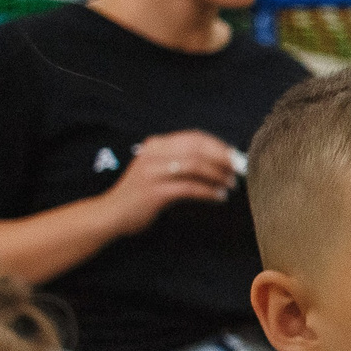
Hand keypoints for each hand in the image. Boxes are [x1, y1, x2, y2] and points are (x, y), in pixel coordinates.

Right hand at [96, 130, 238, 234]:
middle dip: (223, 159)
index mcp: (155, 145)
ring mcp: (152, 172)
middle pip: (198, 149)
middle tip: (239, 171)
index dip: (219, 146)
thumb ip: (181, 161)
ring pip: (195, 166)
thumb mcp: (158, 169)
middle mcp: (153, 154)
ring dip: (218, 175)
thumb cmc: (142, 193)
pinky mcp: (154, 192)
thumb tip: (222, 160)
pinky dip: (209, 192)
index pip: (194, 137)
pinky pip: (190, 188)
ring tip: (231, 185)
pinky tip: (220, 197)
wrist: (112, 213)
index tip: (236, 157)